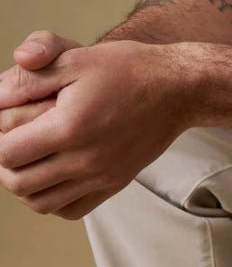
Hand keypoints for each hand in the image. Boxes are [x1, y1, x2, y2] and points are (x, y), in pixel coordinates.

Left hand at [0, 38, 192, 220]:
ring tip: (28, 157)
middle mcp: (84, 159)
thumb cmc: (128, 68)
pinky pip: (69, 209)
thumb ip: (31, 77)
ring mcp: (100, 176)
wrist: (178, 87)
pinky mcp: (114, 184)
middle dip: (4, 163)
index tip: (3, 123)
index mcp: (69, 126)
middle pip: (18, 183)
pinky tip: (52, 174)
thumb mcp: (76, 58)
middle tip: (10, 140)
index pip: (7, 152)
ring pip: (40, 202)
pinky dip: (51, 199)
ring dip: (23, 184)